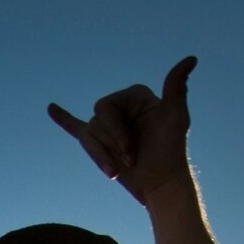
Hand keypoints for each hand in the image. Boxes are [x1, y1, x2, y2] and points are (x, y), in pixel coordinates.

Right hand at [48, 57, 196, 205]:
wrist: (162, 184)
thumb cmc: (171, 152)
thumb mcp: (175, 118)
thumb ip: (176, 87)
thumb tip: (191, 59)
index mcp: (134, 96)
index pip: (106, 107)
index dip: (115, 131)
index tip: (133, 149)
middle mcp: (120, 107)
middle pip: (96, 120)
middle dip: (111, 143)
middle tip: (131, 159)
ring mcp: (110, 126)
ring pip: (88, 136)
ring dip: (102, 157)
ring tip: (119, 170)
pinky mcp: (102, 143)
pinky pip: (76, 128)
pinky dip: (63, 119)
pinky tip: (51, 108)